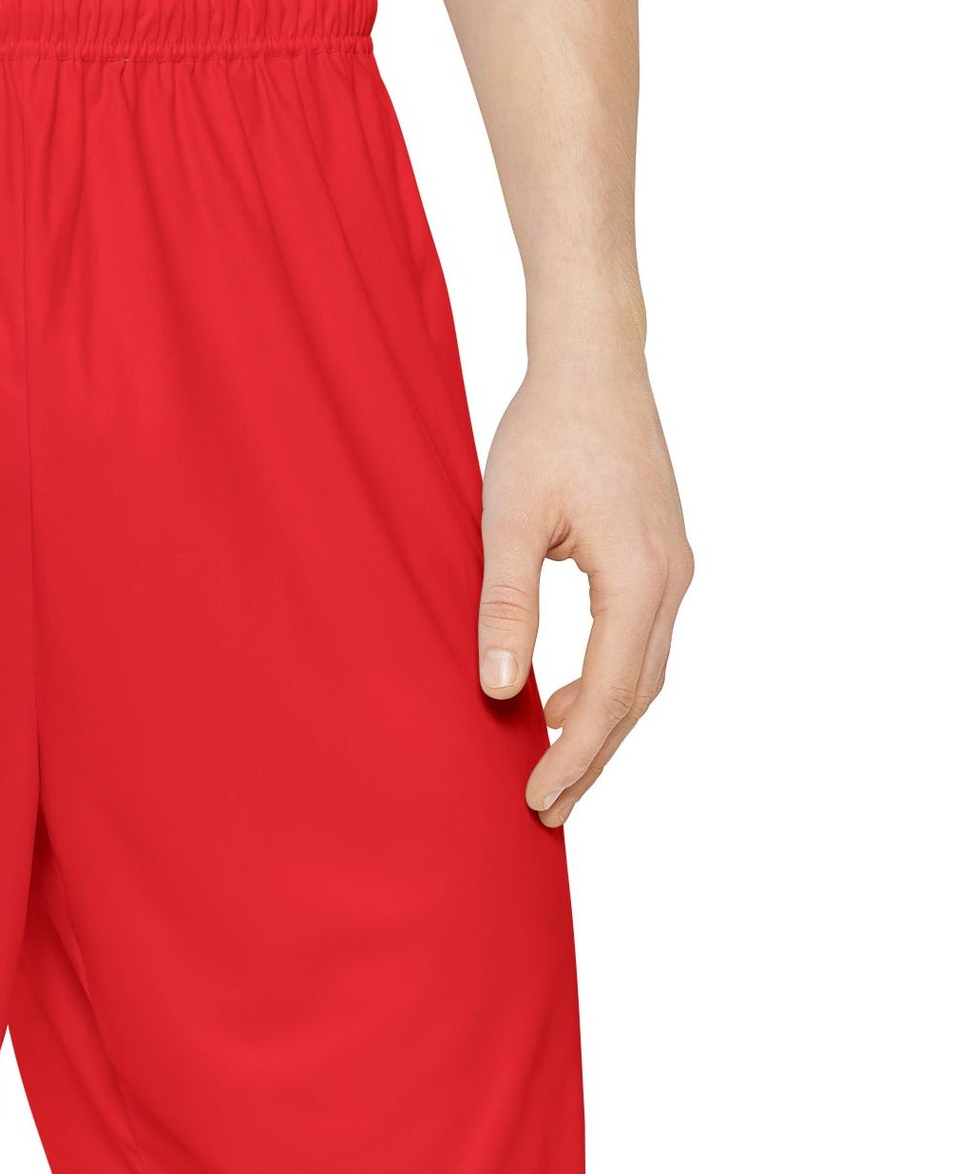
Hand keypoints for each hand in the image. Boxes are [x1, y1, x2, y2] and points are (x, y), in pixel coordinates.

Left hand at [477, 337, 692, 826]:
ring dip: (601, 724)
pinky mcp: (660, 556)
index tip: (538, 801)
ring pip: (643, 673)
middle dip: (593, 758)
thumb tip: (499, 688)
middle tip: (546, 811)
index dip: (575, 757)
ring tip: (554, 769)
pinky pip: (639, 642)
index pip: (609, 696)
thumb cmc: (546, 431)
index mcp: (640, 578)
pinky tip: (562, 699)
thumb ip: (505, 605)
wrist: (592, 362)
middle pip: (636, 697)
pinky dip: (608, 682)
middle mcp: (672, 580)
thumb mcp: (507, 520)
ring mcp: (673, 568)